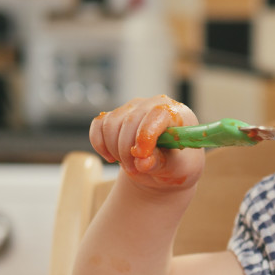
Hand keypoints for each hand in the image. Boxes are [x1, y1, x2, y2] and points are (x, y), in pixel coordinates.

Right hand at [89, 95, 204, 191]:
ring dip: (115, 149)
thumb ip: (160, 163)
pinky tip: (112, 157)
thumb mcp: (176, 168)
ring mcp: (132, 108)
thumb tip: (143, 162)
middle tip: (134, 169)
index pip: (158, 113)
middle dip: (127, 150)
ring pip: (111, 124)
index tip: (141, 155)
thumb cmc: (176, 164)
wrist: (164, 167)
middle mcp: (153, 105)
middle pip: (131, 120)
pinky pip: (98, 126)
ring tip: (129, 165)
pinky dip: (100, 144)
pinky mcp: (115, 116)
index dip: (146, 134)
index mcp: (176, 113)